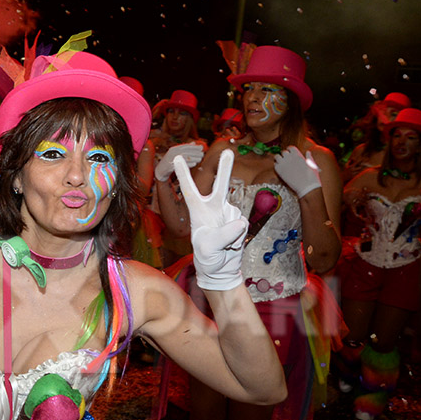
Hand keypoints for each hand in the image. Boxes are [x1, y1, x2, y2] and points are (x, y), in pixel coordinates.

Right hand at [155, 142, 204, 180]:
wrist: (160, 171)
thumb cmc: (170, 162)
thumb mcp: (176, 154)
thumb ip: (184, 148)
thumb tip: (194, 143)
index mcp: (174, 149)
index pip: (186, 146)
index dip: (194, 147)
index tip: (201, 147)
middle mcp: (172, 153)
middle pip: (187, 152)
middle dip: (196, 153)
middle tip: (202, 154)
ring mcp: (172, 159)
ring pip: (186, 158)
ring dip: (194, 158)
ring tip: (200, 159)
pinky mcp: (172, 166)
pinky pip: (183, 164)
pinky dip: (189, 164)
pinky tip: (194, 164)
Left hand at [174, 149, 247, 290]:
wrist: (221, 269)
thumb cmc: (207, 257)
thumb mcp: (209, 248)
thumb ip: (223, 235)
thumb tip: (240, 221)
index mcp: (197, 212)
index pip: (189, 190)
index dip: (183, 174)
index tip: (177, 157)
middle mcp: (212, 209)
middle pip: (219, 185)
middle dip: (225, 168)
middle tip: (228, 150)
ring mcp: (226, 214)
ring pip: (235, 213)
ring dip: (232, 230)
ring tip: (223, 245)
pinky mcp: (238, 222)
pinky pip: (243, 224)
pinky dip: (239, 236)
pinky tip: (232, 245)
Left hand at [274, 146, 321, 197]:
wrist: (307, 186)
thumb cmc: (312, 176)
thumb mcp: (312, 164)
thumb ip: (309, 157)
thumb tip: (308, 152)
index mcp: (298, 154)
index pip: (290, 148)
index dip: (290, 150)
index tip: (290, 153)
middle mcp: (290, 157)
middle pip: (283, 152)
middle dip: (285, 155)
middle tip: (286, 160)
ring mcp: (283, 163)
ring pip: (277, 157)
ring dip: (279, 159)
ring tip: (282, 163)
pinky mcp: (279, 170)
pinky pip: (275, 165)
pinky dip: (277, 166)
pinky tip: (280, 169)